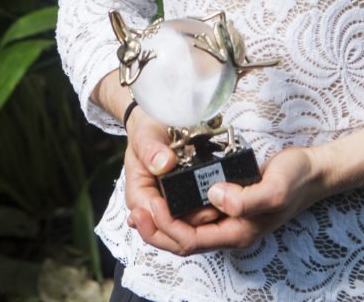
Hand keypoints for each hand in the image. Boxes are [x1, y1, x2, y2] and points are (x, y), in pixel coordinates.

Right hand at [123, 107, 222, 249]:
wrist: (155, 125)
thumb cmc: (146, 133)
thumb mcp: (144, 136)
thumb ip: (151, 150)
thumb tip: (163, 163)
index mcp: (140, 198)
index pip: (155, 222)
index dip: (173, 222)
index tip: (191, 205)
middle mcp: (155, 209)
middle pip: (172, 237)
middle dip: (195, 229)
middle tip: (214, 210)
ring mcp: (171, 209)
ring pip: (188, 233)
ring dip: (206, 224)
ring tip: (221, 207)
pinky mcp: (186, 204)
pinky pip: (198, 220)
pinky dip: (211, 216)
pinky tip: (224, 208)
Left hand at [127, 144, 327, 255]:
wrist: (314, 170)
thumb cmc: (297, 179)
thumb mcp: (275, 188)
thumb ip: (245, 198)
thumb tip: (213, 196)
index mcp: (237, 231)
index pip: (190, 241)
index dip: (166, 228)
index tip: (151, 205)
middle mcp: (229, 229)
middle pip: (182, 241)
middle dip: (154, 229)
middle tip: (135, 208)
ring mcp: (228, 217)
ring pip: (186, 228)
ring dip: (161, 221)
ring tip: (141, 204)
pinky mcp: (228, 201)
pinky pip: (195, 212)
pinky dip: (176, 207)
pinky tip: (166, 192)